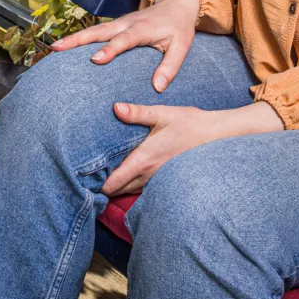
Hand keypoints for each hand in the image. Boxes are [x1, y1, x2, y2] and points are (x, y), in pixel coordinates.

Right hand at [51, 0, 201, 91]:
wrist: (175, 4)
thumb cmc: (178, 27)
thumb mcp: (182, 46)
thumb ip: (170, 66)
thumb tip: (157, 88)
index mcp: (142, 28)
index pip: (123, 40)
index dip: (109, 49)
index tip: (95, 60)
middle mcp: (126, 23)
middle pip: (98, 31)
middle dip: (77, 40)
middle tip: (58, 48)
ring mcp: (118, 23)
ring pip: (92, 30)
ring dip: (73, 38)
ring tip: (54, 48)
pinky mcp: (114, 26)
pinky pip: (95, 32)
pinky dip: (79, 38)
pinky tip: (65, 47)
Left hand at [101, 102, 284, 196]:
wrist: (218, 137)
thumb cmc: (190, 123)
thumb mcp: (163, 114)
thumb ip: (137, 113)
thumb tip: (115, 107)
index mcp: (144, 160)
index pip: (114, 182)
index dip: (96, 184)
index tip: (80, 180)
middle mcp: (150, 176)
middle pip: (118, 190)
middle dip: (102, 186)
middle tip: (84, 177)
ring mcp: (159, 181)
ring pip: (131, 190)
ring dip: (117, 185)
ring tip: (100, 175)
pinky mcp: (166, 180)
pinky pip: (143, 188)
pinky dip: (132, 184)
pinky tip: (126, 172)